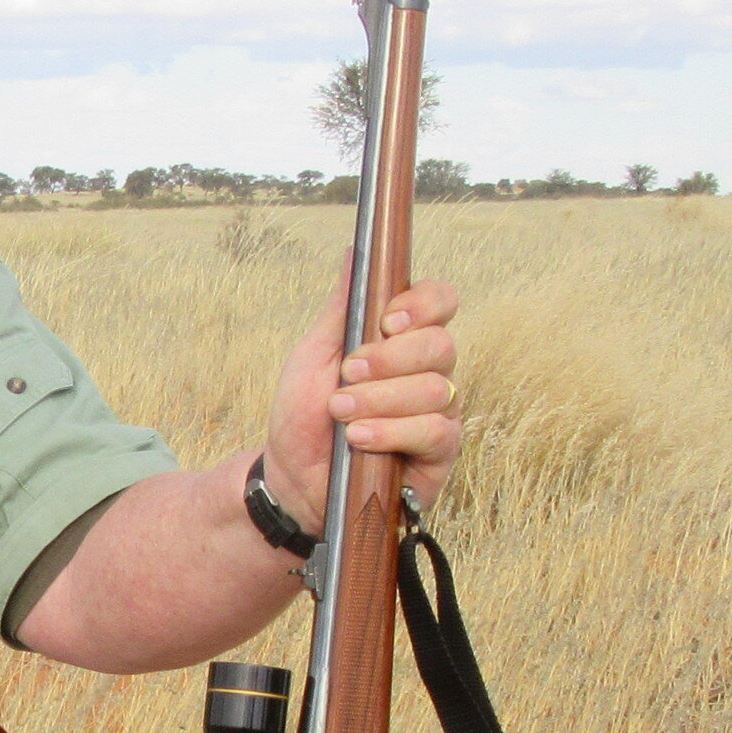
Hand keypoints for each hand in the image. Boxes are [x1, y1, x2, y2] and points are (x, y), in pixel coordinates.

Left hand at [267, 268, 459, 529]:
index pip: (441, 302)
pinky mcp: (440, 455)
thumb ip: (342, 309)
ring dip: (380, 399)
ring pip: (436, 389)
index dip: (423, 304)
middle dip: (388, 359)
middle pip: (440, 344)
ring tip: (341, 414)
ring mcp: (439, 413)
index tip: (388, 320)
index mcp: (404, 341)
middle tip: (347, 375)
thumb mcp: (313, 356)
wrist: (291, 479)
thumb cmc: (304, 416)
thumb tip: (355, 253)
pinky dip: (393, 430)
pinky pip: (435, 431)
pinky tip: (361, 437)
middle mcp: (430, 373)